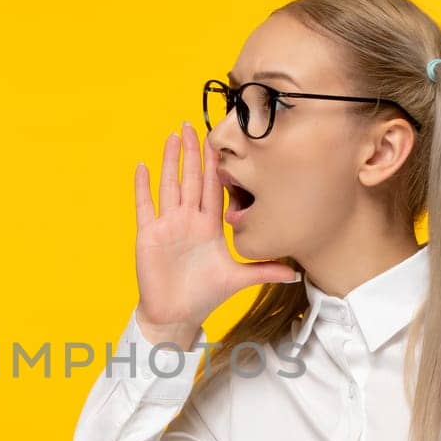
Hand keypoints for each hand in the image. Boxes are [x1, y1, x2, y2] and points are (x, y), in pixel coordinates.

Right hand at [132, 122, 299, 343]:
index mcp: (209, 225)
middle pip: (191, 178)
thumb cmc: (204, 296)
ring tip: (172, 136)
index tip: (219, 142)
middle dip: (192, 152)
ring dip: (170, 161)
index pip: (214, 187)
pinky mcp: (149, 235)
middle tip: (191, 124)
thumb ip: (264, 269)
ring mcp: (168, 225)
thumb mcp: (238, 278)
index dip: (216, 164)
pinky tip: (142, 167)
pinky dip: (143, 187)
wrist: (176, 316)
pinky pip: (145, 206)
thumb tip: (297, 272)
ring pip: (170, 185)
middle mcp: (188, 220)